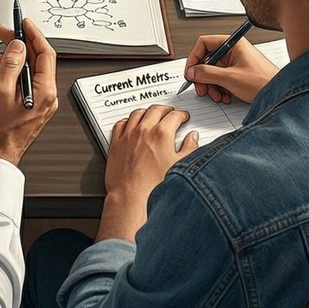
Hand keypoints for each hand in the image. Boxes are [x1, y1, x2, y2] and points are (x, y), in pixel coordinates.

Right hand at [0, 18, 57, 165]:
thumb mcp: (0, 91)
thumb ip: (11, 64)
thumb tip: (18, 45)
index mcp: (44, 91)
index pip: (45, 53)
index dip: (33, 34)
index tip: (23, 23)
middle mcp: (46, 96)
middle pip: (34, 61)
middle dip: (15, 47)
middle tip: (1, 35)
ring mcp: (38, 102)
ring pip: (24, 72)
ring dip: (5, 63)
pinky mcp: (29, 107)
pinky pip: (20, 84)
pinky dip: (5, 77)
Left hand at [97, 104, 197, 241]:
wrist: (131, 198)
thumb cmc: (154, 187)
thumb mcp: (180, 167)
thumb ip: (189, 148)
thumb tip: (192, 138)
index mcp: (162, 134)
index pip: (174, 116)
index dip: (181, 115)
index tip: (183, 117)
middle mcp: (144, 131)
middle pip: (155, 110)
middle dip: (166, 109)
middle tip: (170, 112)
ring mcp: (128, 136)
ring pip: (137, 113)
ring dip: (147, 111)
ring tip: (152, 114)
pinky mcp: (116, 144)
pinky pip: (120, 124)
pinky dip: (128, 120)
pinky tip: (130, 123)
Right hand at [185, 34, 277, 103]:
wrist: (280, 95)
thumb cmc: (264, 82)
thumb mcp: (230, 78)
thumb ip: (207, 73)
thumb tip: (192, 71)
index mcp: (233, 44)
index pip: (204, 43)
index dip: (194, 57)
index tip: (191, 71)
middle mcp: (233, 51)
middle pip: (206, 60)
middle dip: (202, 77)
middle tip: (202, 88)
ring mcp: (235, 63)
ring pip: (212, 72)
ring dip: (211, 86)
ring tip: (217, 95)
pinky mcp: (237, 74)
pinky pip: (220, 79)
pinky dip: (219, 89)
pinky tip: (225, 96)